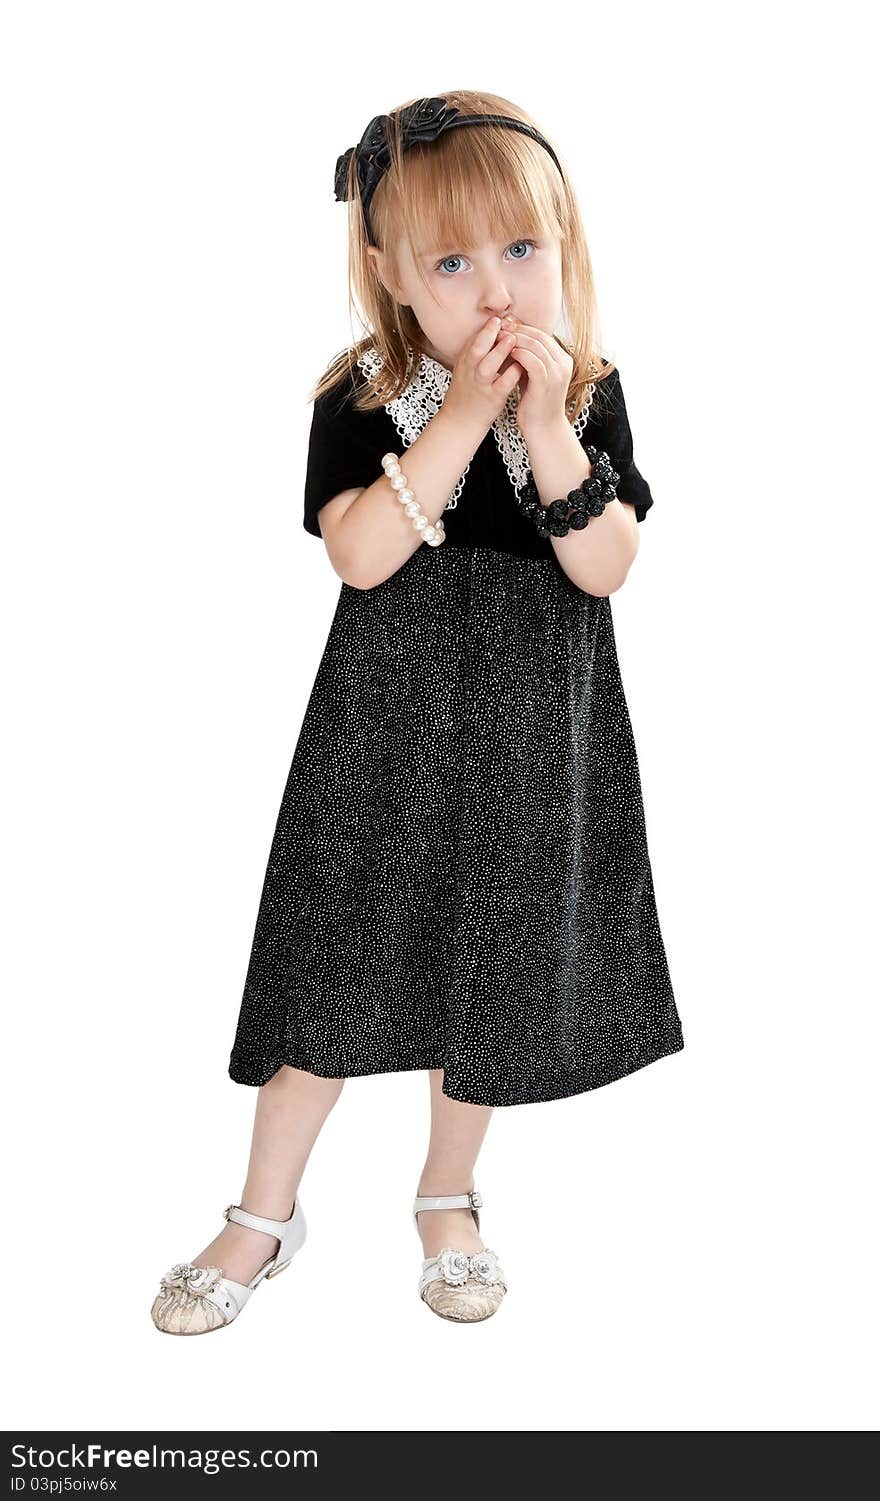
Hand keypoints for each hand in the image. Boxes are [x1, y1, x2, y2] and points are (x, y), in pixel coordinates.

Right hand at [442, 315, 523, 433]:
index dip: (485, 328)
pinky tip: (521, 366)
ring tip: (512, 339)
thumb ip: (480, 349)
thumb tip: (499, 326)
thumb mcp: (467, 368)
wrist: (460, 422)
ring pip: (487, 366)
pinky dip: (511, 374)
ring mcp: (481, 386)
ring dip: (499, 352)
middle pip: (476, 349)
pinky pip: (502, 384)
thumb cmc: (469, 391)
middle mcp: (470, 372)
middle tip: (501, 322)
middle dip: (488, 335)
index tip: (498, 318)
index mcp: (465, 362)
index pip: (473, 341)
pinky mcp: (492, 399)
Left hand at [501, 319, 572, 435]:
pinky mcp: (546, 382)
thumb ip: (528, 358)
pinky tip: (508, 352)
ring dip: (516, 339)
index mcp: (563, 360)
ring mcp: (557, 372)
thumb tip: (512, 338)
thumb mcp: (534, 375)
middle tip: (501, 326)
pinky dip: (519, 353)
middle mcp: (563, 364)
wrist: (543, 428)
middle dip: (519, 329)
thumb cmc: (535, 403)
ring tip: (501, 336)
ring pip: (536, 345)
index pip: (543, 336)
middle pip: (540, 337)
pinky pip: (532, 360)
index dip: (524, 328)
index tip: (507, 325)